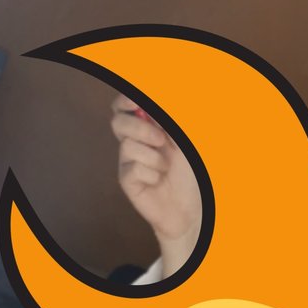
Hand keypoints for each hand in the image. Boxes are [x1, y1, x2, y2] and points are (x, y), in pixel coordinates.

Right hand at [111, 96, 201, 272]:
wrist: (189, 206)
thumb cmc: (188, 173)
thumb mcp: (183, 142)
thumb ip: (168, 122)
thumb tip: (151, 106)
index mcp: (145, 127)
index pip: (123, 107)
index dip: (125, 100)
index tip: (136, 101)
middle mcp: (133, 141)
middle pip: (119, 122)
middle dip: (141, 128)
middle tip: (162, 141)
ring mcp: (127, 161)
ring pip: (128, 146)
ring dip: (154, 157)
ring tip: (165, 168)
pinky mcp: (126, 180)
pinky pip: (133, 169)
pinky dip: (152, 175)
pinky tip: (158, 181)